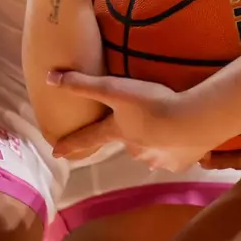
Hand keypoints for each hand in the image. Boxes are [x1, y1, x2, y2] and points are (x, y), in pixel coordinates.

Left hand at [47, 71, 221, 173]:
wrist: (192, 120)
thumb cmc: (152, 103)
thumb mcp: (115, 88)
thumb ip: (83, 84)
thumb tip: (48, 77)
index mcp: (118, 132)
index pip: (89, 138)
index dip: (71, 144)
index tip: (56, 153)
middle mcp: (134, 150)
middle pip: (127, 143)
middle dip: (132, 135)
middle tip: (145, 121)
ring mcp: (157, 159)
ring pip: (151, 151)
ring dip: (155, 141)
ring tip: (168, 126)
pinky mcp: (179, 164)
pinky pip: (174, 156)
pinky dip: (176, 149)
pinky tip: (184, 136)